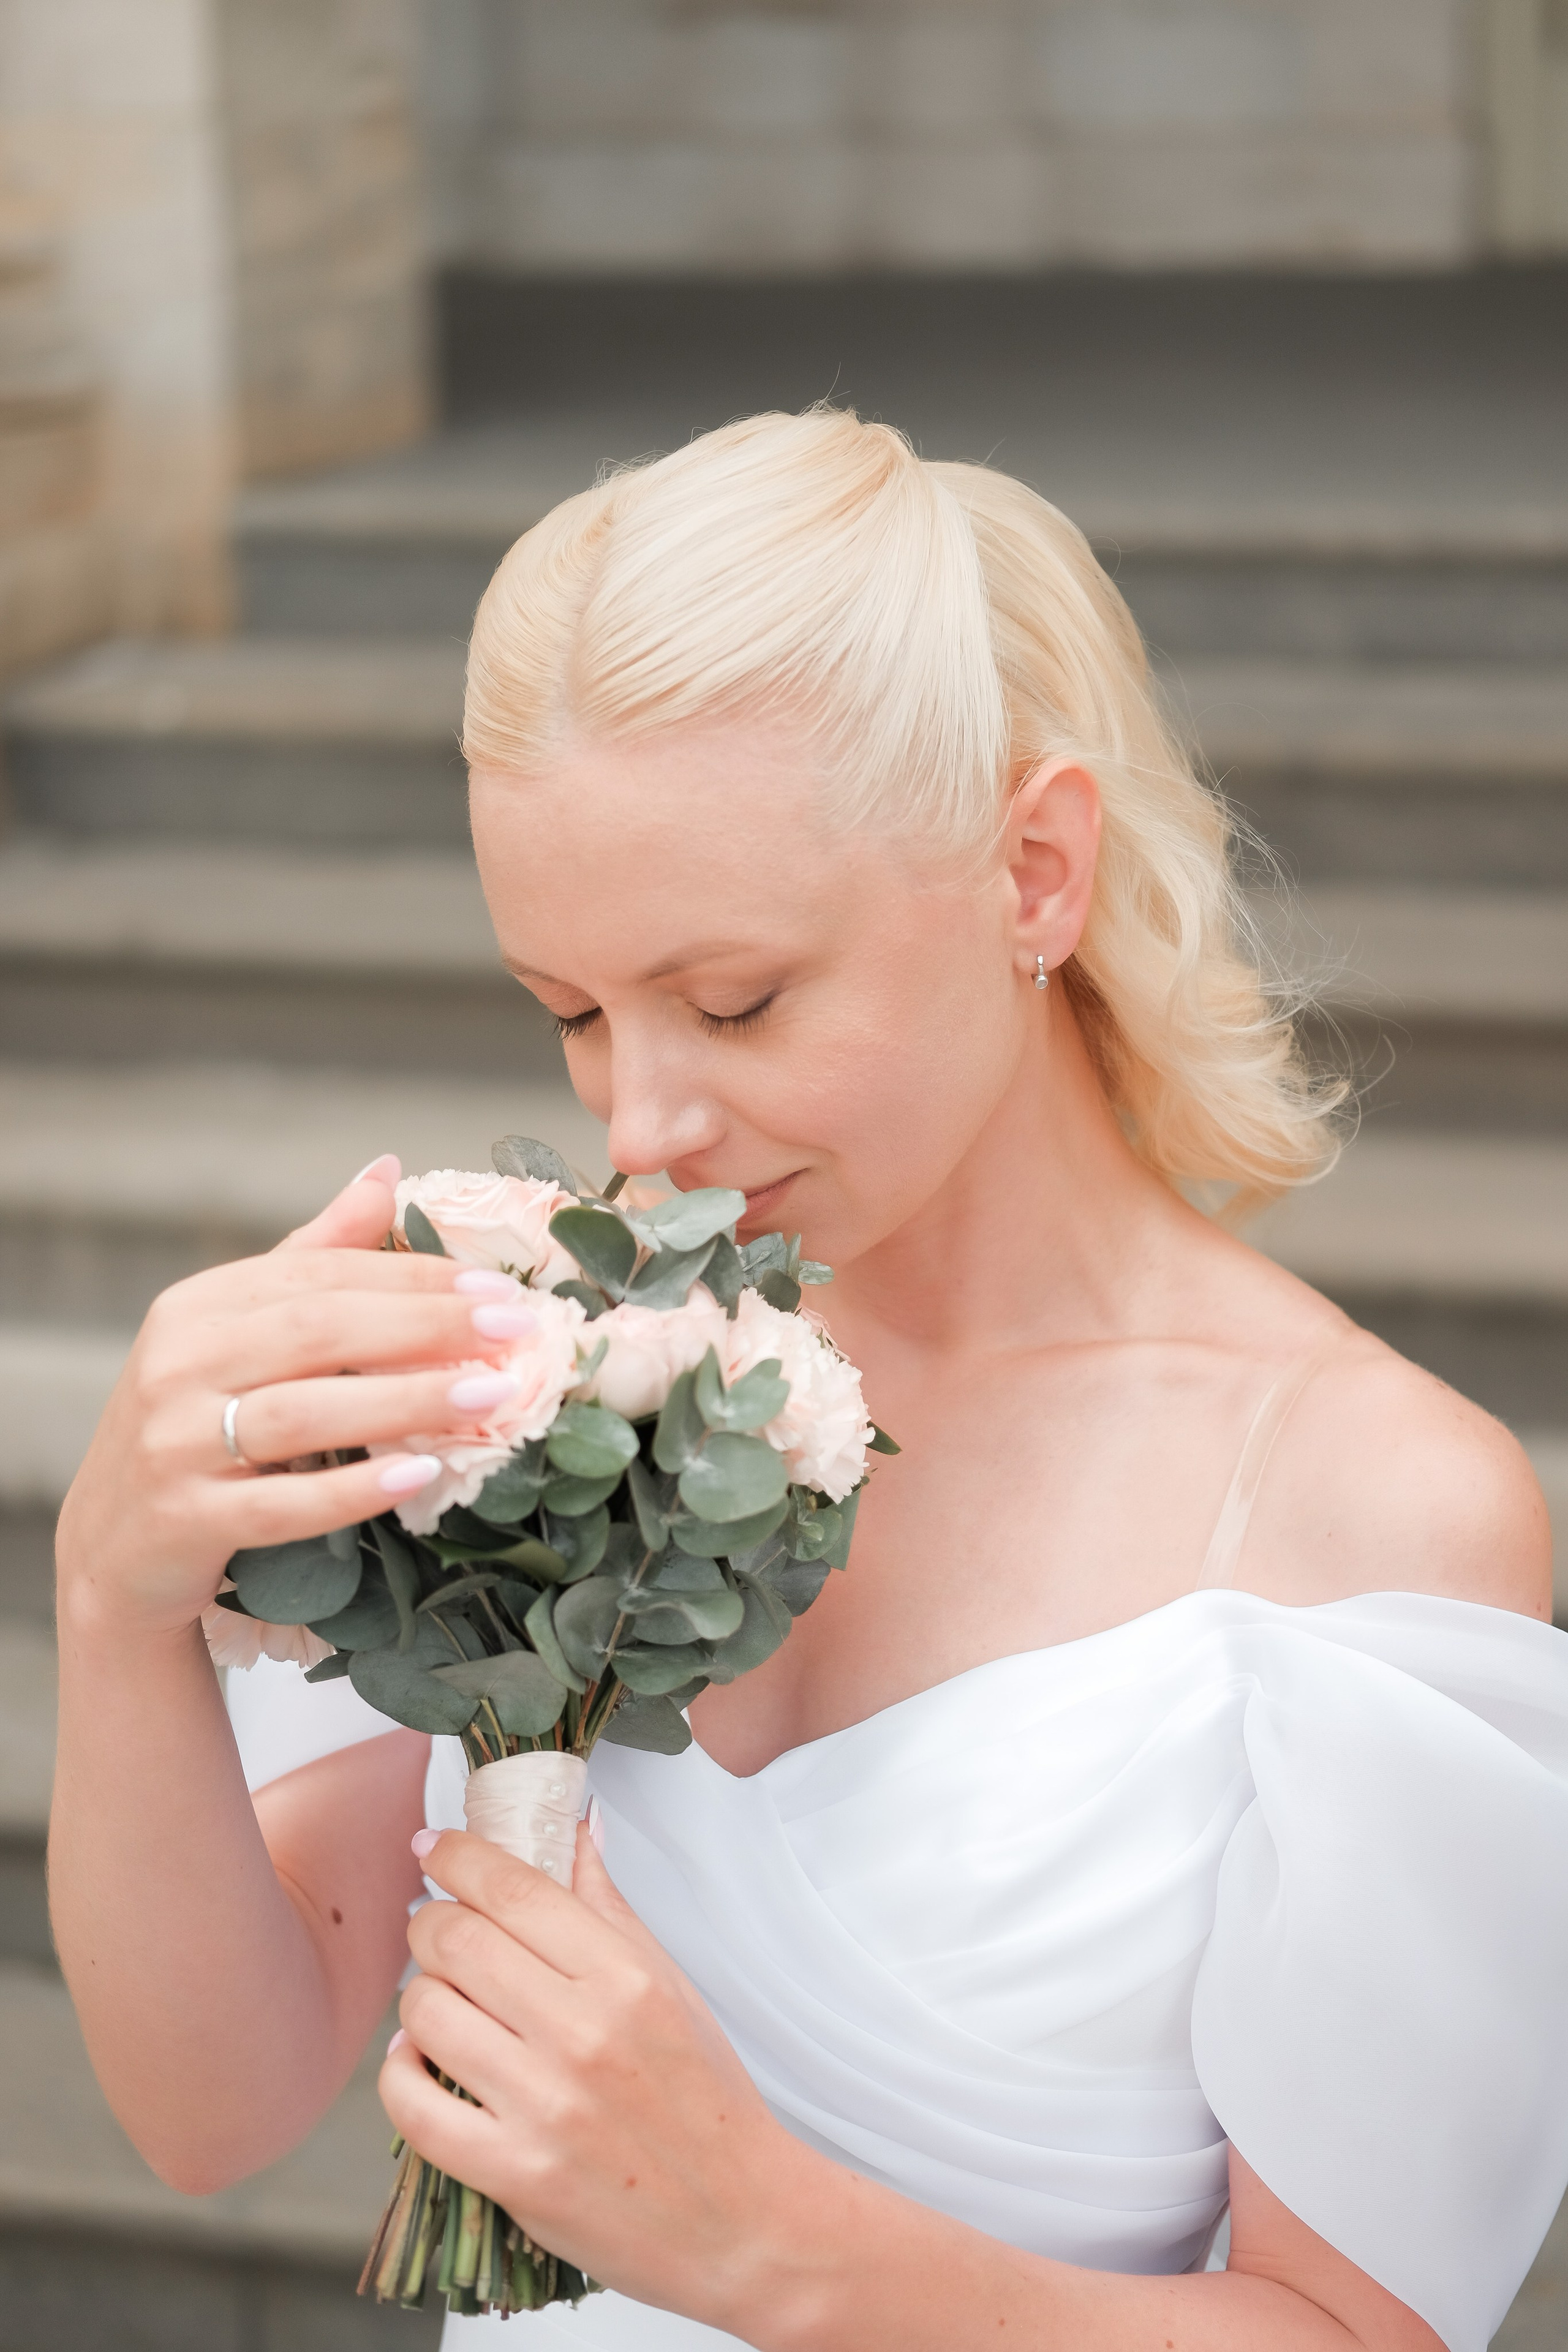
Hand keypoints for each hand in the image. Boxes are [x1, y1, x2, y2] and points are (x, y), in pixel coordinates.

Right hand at [55, 1159, 532, 1642]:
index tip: (497, 1290)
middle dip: (425, 1327)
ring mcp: (174, 1445)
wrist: (114, 1550)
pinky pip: (278, 1503)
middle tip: (514, 1331)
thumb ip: (311, 1256)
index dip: (412, 1278)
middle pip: (317, 1331)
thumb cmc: (199, 1427)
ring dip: (406, 1401)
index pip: (320, 1276)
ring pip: (303, 1413)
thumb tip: (384, 1170)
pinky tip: (419, 1476)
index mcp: (198, 1308)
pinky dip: (351, 1489)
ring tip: (490, 1395)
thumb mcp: (239, 1336)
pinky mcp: (182, 1520)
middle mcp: (176, 1365)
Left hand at [383, 1826, 815, 2330]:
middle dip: (429, 1923)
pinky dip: (398, 2074)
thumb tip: (575, 1830)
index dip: (458, 1856)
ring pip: (426, 2013)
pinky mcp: (515, 2173)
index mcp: (624, 1979)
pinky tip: (417, 2061)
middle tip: (436, 1931)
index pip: (515, 1889)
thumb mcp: (670, 1986)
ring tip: (437, 2002)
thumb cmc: (708, 2101)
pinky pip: (413, 2107)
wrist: (740, 2221)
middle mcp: (582, 2034)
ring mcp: (544, 2107)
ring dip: (416, 1998)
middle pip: (456, 1940)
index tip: (434, 1848)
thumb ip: (609, 1907)